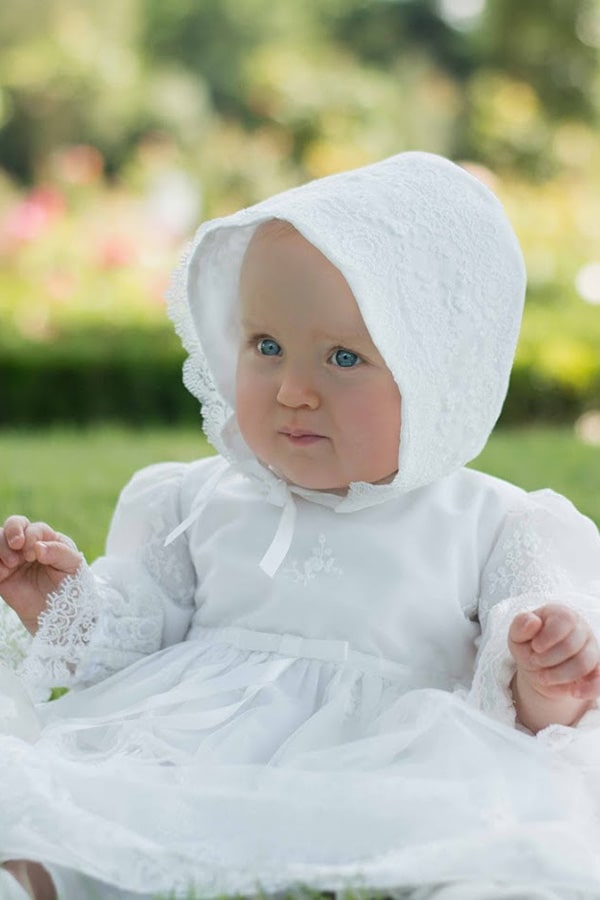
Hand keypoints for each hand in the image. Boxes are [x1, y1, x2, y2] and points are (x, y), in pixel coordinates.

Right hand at [0, 516, 81, 633]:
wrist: (59, 615)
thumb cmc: (71, 586)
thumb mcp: (73, 566)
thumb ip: (59, 552)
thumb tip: (38, 547)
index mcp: (47, 539)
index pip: (34, 529)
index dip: (30, 537)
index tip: (33, 555)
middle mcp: (28, 545)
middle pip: (13, 525)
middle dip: (11, 532)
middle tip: (16, 546)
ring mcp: (13, 559)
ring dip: (0, 547)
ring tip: (10, 565)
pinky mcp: (1, 576)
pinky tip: (2, 574)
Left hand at [509, 603, 599, 702]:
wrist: (537, 668)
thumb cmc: (528, 645)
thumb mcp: (517, 635)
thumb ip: (521, 625)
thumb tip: (533, 622)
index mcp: (561, 614)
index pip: (565, 620)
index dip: (548, 637)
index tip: (535, 647)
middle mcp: (581, 629)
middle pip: (572, 644)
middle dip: (548, 659)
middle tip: (535, 662)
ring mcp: (591, 649)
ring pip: (584, 663)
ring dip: (559, 675)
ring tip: (543, 677)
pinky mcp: (596, 670)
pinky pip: (599, 681)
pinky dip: (588, 689)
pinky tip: (573, 692)